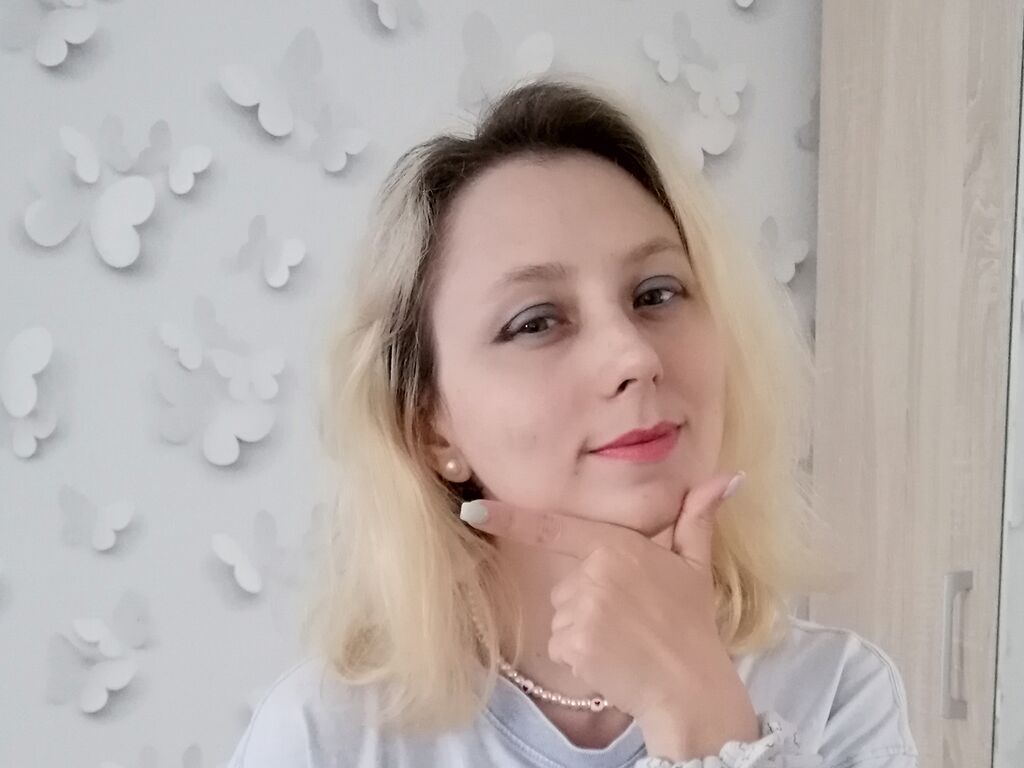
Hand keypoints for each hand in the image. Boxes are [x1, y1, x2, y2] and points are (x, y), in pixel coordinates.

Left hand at [459, 470, 758, 760]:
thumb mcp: (696, 565)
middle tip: (630, 617)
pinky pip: (560, 645)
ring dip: (583, 629)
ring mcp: (582, 609)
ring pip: (561, 615)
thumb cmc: (692, 624)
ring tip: (623, 639)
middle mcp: (594, 572)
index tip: (472, 510)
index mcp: (617, 545)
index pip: (554, 528)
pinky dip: (580, 656)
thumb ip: (698, 517)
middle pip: (566, 582)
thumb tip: (729, 477)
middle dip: (588, 599)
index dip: (508, 518)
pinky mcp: (574, 644)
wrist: (691, 686)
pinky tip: (611, 659)